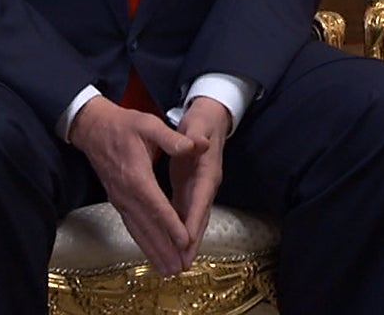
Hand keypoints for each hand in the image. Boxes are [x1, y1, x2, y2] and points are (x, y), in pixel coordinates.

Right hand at [67, 97, 196, 275]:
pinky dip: (142, 242)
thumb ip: (171, 138)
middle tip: (180, 268)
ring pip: (138, 231)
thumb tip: (195, 146)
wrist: (93, 128)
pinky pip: (131, 226)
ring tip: (168, 271)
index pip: (157, 206)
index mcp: (137, 176)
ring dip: (153, 252)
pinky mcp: (118, 201)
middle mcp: (126, 194)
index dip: (172, 225)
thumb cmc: (123, 124)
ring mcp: (120, 200)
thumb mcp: (149, 124)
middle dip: (165, 248)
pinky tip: (151, 254)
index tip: (185, 242)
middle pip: (148, 226)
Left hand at [168, 97, 230, 269]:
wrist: (210, 119)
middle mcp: (206, 185)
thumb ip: (195, 134)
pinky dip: (180, 231)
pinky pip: (185, 214)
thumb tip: (199, 142)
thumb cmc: (201, 121)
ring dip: (187, 242)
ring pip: (193, 220)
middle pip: (200, 218)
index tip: (186, 241)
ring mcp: (200, 189)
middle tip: (183, 265)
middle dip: (192, 242)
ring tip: (179, 264)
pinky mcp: (191, 190)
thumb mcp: (197, 123)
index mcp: (207, 171)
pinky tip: (172, 245)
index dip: (193, 220)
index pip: (200, 199)